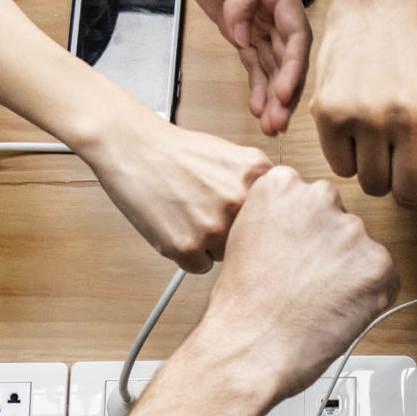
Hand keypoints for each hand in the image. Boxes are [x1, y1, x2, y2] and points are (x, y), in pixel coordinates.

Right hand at [85, 112, 270, 272]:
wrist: (134, 148)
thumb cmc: (179, 153)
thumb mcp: (234, 157)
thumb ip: (260, 186)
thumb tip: (283, 218)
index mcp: (258, 176)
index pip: (275, 219)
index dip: (256, 220)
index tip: (243, 217)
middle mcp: (240, 201)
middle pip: (252, 240)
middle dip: (233, 232)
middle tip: (207, 211)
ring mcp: (214, 227)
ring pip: (226, 256)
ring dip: (210, 245)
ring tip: (188, 214)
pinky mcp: (187, 248)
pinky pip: (200, 267)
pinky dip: (187, 254)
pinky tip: (176, 226)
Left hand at [170, 0, 309, 134]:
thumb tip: (241, 31)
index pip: (295, 32)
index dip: (293, 65)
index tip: (283, 92)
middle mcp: (273, 7)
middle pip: (288, 57)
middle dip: (286, 91)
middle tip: (278, 123)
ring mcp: (258, 20)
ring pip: (272, 66)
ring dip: (273, 97)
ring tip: (270, 128)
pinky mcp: (240, 29)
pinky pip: (254, 63)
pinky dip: (258, 87)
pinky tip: (259, 111)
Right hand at [197, 165, 398, 401]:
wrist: (251, 347)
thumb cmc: (242, 306)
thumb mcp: (246, 238)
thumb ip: (280, 219)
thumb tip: (306, 227)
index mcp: (281, 185)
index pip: (310, 199)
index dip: (303, 234)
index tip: (292, 254)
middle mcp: (319, 198)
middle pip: (339, 220)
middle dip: (330, 249)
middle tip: (306, 282)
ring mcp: (352, 231)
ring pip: (361, 250)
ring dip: (349, 274)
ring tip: (316, 302)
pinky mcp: (378, 264)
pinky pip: (383, 278)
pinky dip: (368, 298)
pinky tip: (335, 312)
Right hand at [312, 0, 416, 206]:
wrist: (382, 4)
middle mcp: (414, 118)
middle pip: (406, 193)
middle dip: (402, 183)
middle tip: (399, 162)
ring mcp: (370, 116)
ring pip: (372, 185)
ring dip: (374, 170)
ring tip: (378, 142)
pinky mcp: (333, 113)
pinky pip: (340, 167)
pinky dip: (347, 156)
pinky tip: (356, 130)